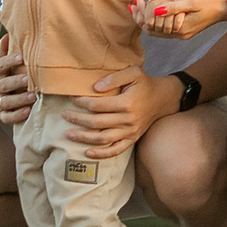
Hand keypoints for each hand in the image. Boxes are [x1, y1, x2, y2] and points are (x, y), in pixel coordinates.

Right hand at [0, 49, 34, 123]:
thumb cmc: (3, 75)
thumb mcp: (1, 62)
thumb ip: (4, 50)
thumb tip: (8, 34)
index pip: (0, 65)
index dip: (9, 61)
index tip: (21, 57)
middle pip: (3, 85)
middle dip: (15, 82)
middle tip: (28, 79)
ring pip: (6, 102)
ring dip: (19, 99)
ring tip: (34, 96)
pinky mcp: (1, 114)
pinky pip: (7, 117)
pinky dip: (17, 115)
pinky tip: (28, 111)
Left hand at [64, 65, 179, 158]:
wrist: (163, 99)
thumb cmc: (145, 84)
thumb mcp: (133, 72)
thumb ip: (114, 78)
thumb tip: (94, 88)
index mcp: (127, 103)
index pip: (98, 105)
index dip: (81, 102)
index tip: (71, 98)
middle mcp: (128, 120)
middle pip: (97, 122)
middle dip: (77, 119)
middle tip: (63, 115)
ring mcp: (130, 132)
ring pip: (103, 139)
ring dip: (84, 138)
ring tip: (68, 134)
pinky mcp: (132, 139)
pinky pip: (115, 150)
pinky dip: (101, 154)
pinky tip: (87, 153)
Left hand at [133, 0, 226, 38]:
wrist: (226, 8)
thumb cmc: (211, 2)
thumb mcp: (191, 2)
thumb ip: (173, 7)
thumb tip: (155, 10)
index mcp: (180, 29)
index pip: (152, 25)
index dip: (141, 13)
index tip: (135, 0)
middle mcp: (180, 34)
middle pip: (153, 29)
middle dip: (141, 15)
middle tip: (133, 1)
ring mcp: (183, 33)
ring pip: (158, 29)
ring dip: (147, 17)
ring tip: (138, 4)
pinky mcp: (186, 29)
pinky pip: (165, 27)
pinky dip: (156, 19)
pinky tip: (152, 9)